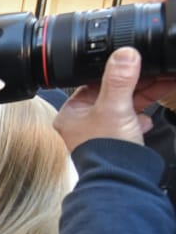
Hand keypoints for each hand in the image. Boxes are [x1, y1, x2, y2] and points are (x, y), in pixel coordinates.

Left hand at [55, 46, 175, 153]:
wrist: (122, 179)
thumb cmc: (108, 150)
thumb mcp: (115, 107)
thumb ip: (120, 79)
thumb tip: (124, 54)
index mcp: (71, 113)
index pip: (93, 82)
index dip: (116, 72)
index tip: (135, 61)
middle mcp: (83, 123)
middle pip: (113, 93)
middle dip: (137, 83)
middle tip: (155, 71)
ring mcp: (100, 133)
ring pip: (125, 106)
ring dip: (143, 97)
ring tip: (162, 85)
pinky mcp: (117, 141)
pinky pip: (131, 121)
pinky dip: (142, 116)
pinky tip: (148, 118)